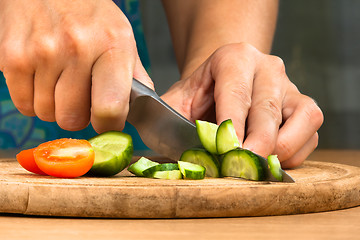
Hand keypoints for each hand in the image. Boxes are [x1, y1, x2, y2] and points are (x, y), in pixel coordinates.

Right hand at [0, 0, 152, 132]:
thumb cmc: (90, 15)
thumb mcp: (122, 37)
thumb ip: (135, 76)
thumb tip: (143, 110)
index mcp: (112, 46)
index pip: (110, 108)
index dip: (108, 125)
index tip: (106, 122)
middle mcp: (77, 48)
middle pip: (73, 119)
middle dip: (78, 115)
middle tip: (80, 95)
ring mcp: (42, 53)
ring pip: (47, 114)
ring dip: (55, 106)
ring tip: (61, 81)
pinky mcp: (13, 57)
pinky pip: (23, 105)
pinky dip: (33, 100)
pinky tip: (43, 79)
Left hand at [161, 43, 322, 167]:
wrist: (223, 83)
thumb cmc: (199, 95)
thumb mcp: (177, 99)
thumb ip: (163, 118)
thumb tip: (152, 150)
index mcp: (234, 57)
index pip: (235, 93)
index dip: (230, 127)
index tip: (224, 154)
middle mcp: (267, 67)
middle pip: (267, 111)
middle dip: (253, 146)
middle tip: (238, 170)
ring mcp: (290, 86)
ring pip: (300, 120)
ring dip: (279, 151)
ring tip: (255, 167)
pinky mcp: (304, 106)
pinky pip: (310, 133)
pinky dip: (294, 153)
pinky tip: (271, 160)